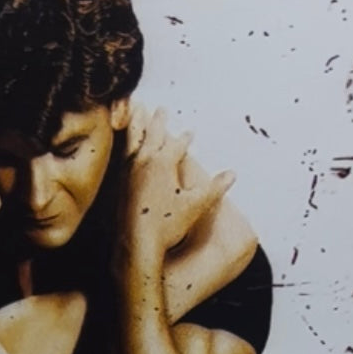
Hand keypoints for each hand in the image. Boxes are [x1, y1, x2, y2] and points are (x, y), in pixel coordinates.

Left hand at [121, 105, 235, 264]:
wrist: (137, 244)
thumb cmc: (166, 225)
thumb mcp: (195, 206)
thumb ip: (214, 188)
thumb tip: (232, 174)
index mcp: (162, 163)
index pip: (176, 144)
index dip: (185, 139)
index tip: (190, 133)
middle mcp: (143, 162)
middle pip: (152, 134)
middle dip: (158, 121)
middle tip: (161, 109)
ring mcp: (129, 172)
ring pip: (133, 140)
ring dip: (137, 124)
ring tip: (136, 112)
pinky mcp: (120, 184)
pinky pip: (124, 156)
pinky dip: (127, 145)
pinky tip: (128, 150)